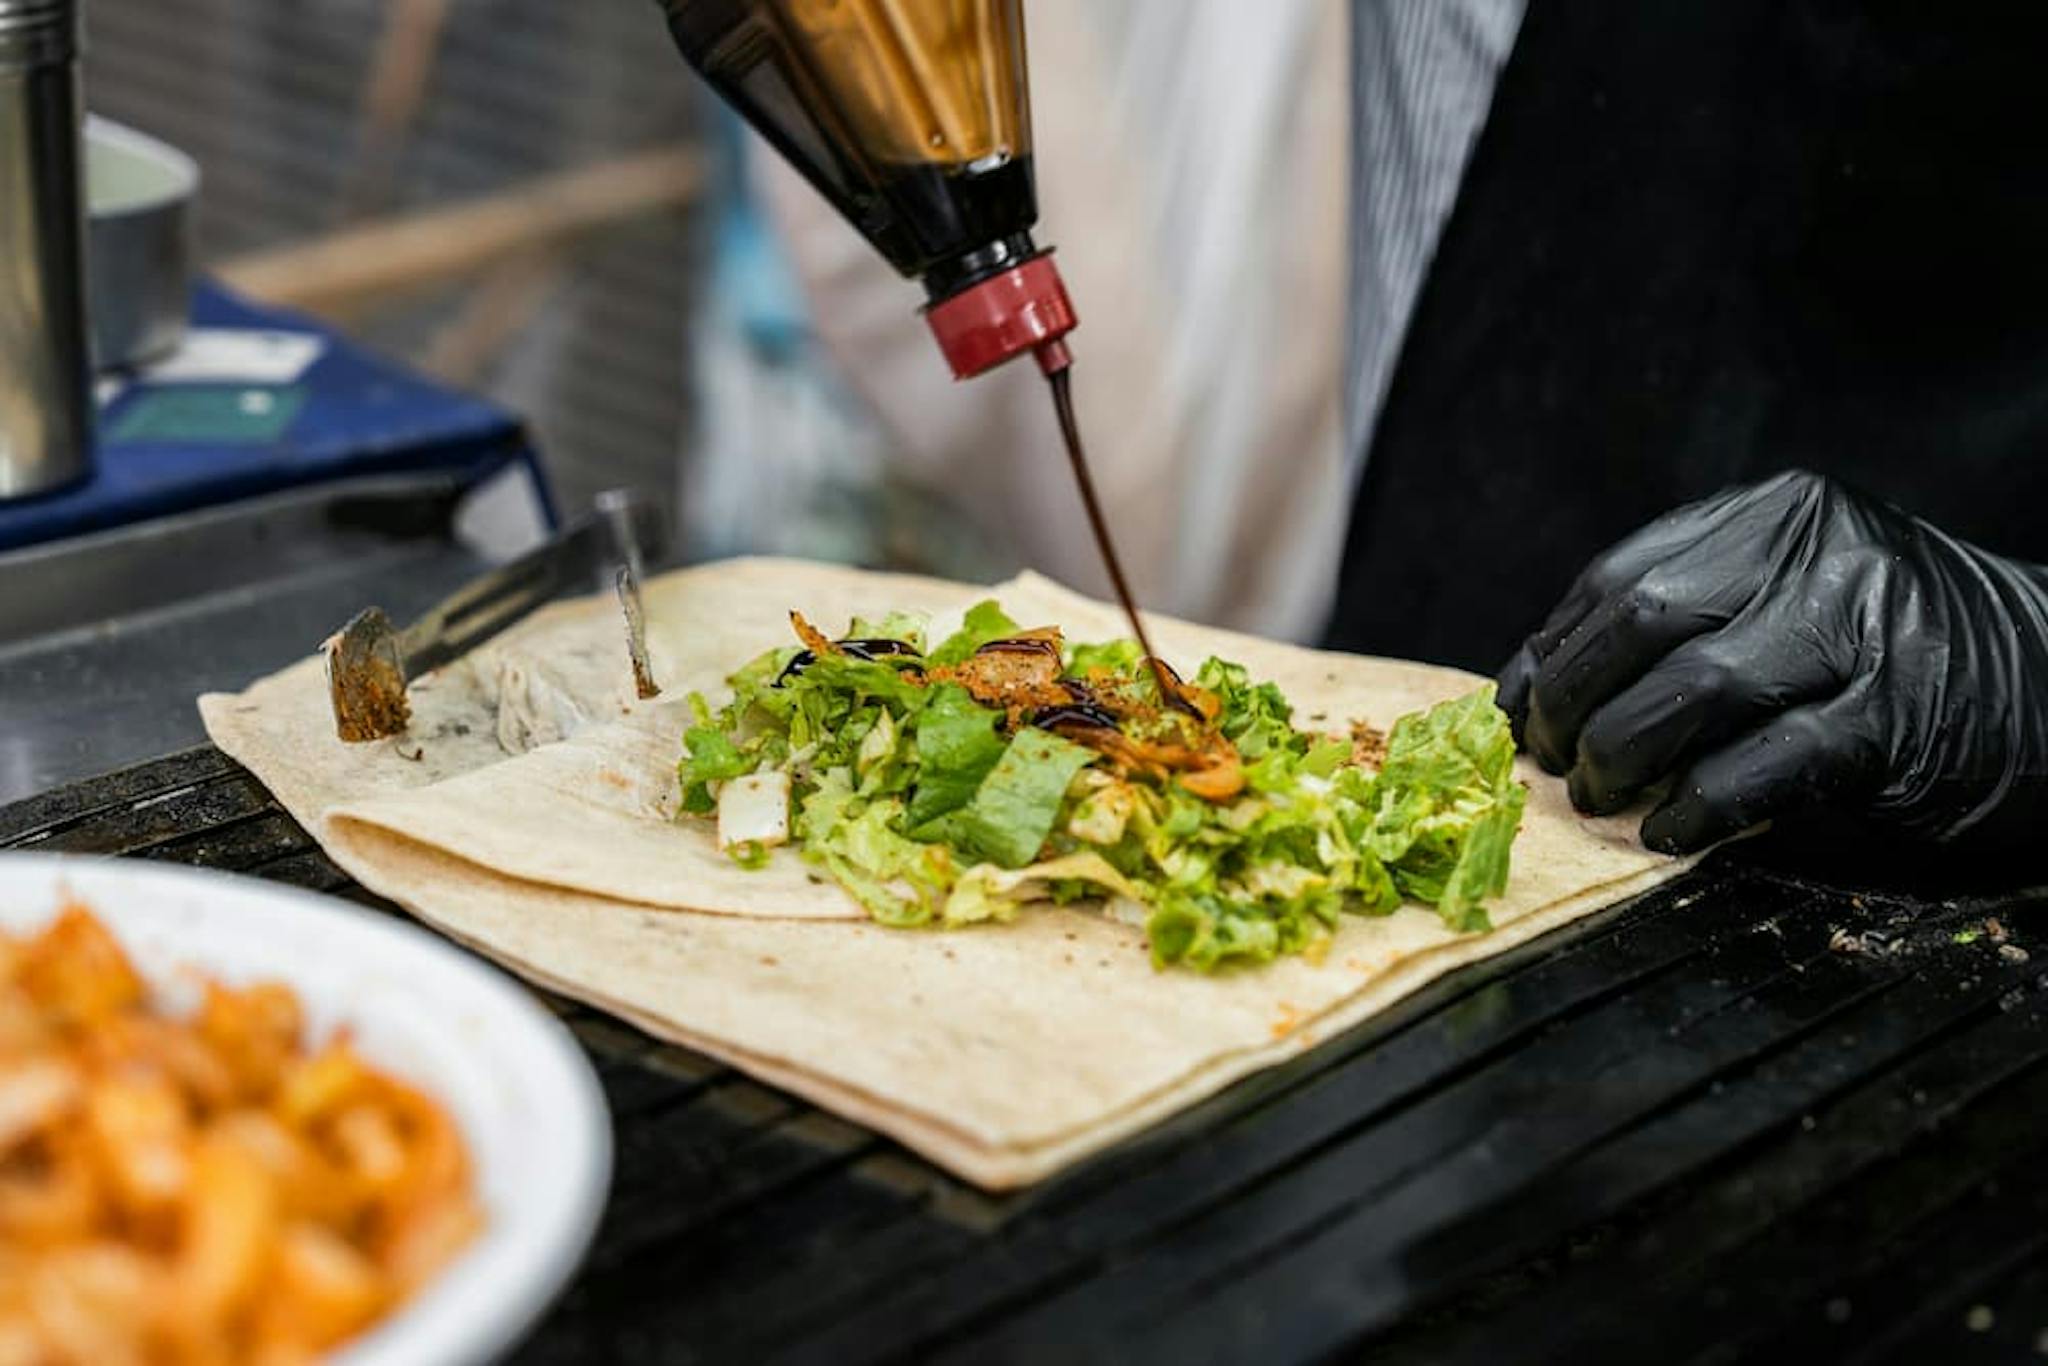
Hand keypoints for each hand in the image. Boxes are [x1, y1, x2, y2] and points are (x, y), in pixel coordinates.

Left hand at [1496, 470, 2047, 854]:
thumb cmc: (1893, 651)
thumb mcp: (1789, 597)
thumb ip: (1684, 621)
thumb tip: (1540, 687)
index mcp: (1777, 513)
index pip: (1619, 575)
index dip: (1549, 652)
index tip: (1514, 711)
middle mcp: (1820, 554)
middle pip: (1643, 623)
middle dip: (1573, 706)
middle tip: (1554, 763)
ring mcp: (1863, 631)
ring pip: (1693, 690)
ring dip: (1624, 757)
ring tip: (1603, 799)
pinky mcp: (1895, 720)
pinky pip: (1762, 766)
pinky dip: (1697, 807)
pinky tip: (1671, 831)